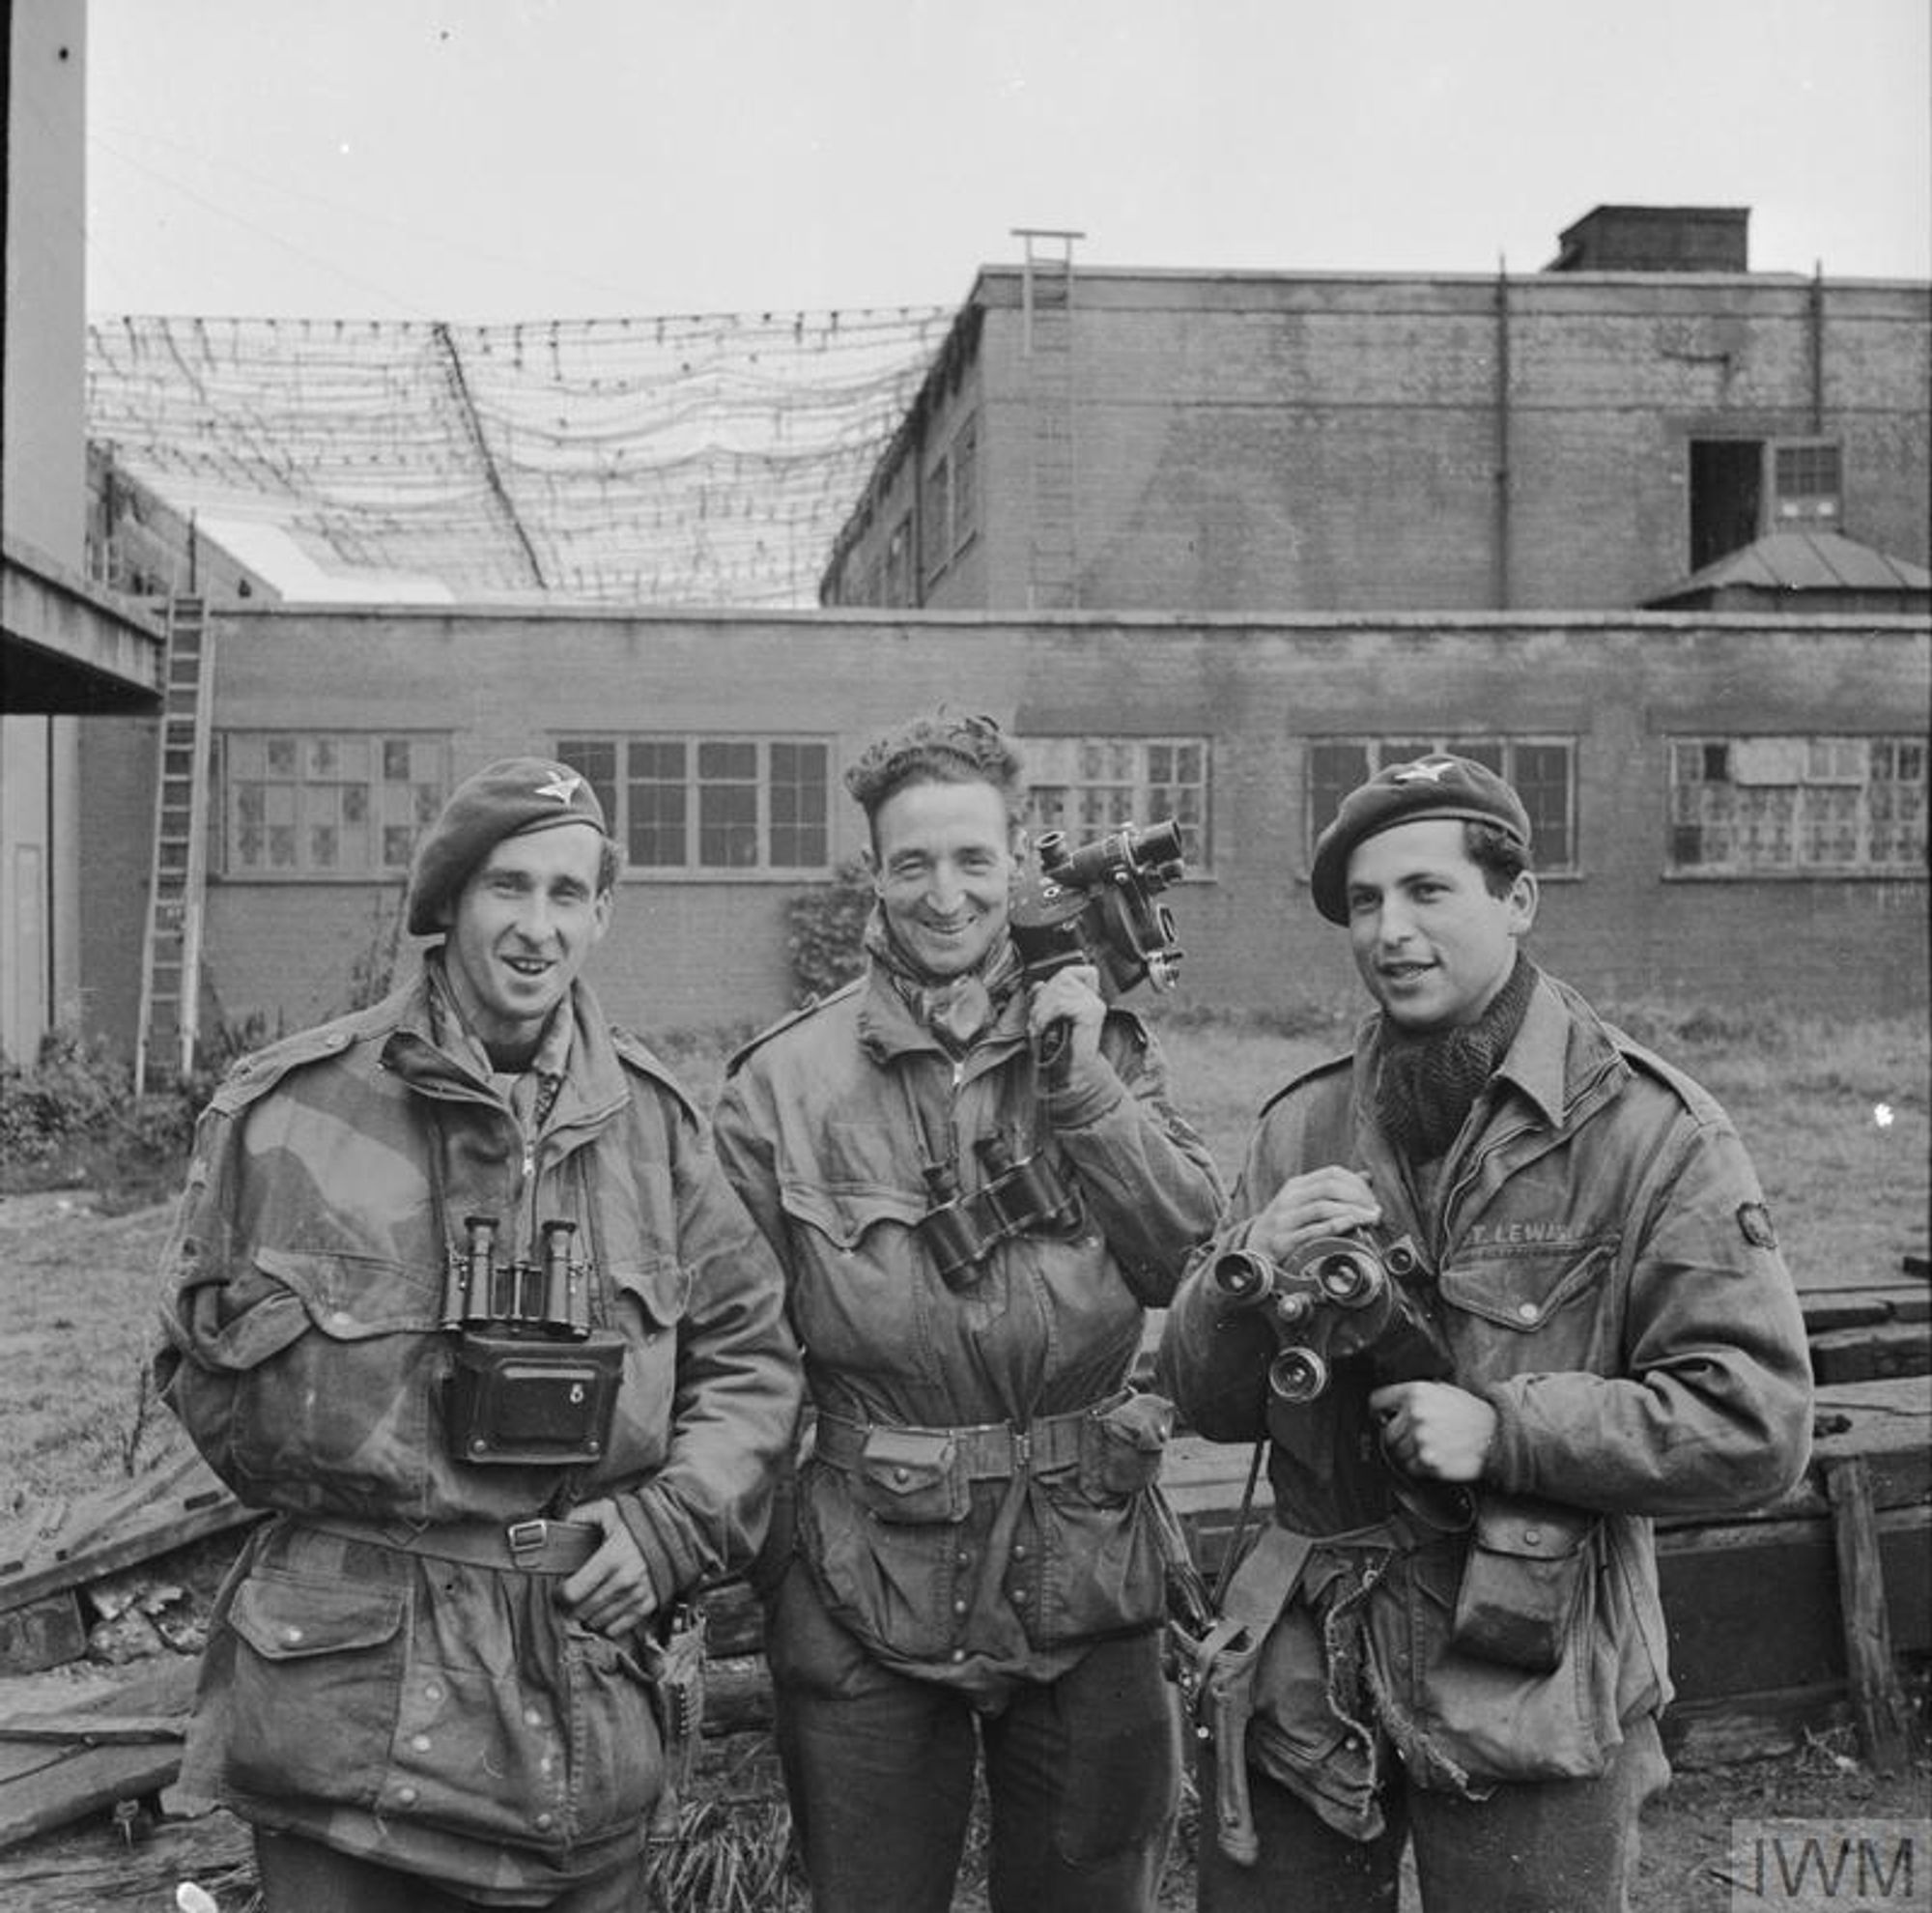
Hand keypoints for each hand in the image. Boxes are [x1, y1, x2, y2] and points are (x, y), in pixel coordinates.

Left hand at [561, 1498, 660, 1636]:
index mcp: (611, 1557)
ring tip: (589, 1603)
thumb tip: (558, 1526)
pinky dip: (607, 1624)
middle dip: (571, 1607)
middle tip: (571, 1599)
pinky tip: (605, 1610)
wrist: (678, 1529)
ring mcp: (637, 1595)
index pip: (572, 1592)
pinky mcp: (649, 1605)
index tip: (559, 1591)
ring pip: (598, 1622)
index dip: (559, 1595)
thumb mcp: (609, 1510)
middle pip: (582, 1610)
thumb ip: (581, 1516)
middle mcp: (624, 1580)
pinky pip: (618, 1629)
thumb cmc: (640, 1520)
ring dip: (588, 1616)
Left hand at [1027, 964, 1106, 1074]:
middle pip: (1063, 976)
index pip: (1072, 972)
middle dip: (1043, 997)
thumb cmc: (1059, 1049)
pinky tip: (1044, 1027)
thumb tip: (1038, 984)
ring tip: (1039, 1025)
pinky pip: (1062, 1003)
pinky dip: (1046, 1015)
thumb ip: (1045, 999)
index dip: (1054, 980)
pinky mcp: (1092, 1013)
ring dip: (1042, 1008)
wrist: (1071, 1073)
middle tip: (1037, 1018)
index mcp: (1086, 997)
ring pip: (1060, 988)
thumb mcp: (1047, 1018)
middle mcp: (1093, 998)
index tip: (1043, 1000)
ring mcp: (1094, 1005)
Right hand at [1248, 1166, 1380, 1265]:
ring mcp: (1284, 1220)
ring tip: (1371, 1220)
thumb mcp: (1305, 1203)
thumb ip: (1334, 1191)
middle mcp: (1288, 1199)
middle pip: (1329, 1188)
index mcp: (1296, 1186)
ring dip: (1353, 1212)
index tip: (1372, 1199)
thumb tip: (1367, 1176)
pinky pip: (1314, 1230)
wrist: (1254, 1250)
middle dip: (1358, 1198)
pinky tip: (1353, 1227)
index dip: (1357, 1183)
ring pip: (1322, 1208)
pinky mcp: (1283, 1241)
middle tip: (1376, 1211)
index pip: (1332, 1173)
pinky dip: (1337, 1226)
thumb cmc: (1288, 1226)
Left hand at [1369, 1380, 1496, 1482]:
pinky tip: (1436, 1458)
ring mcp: (1421, 1440)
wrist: (1498, 1437)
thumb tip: (1391, 1406)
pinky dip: (1419, 1468)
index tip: (1382, 1419)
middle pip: (1387, 1433)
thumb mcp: (1443, 1391)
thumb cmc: (1471, 1414)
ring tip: (1430, 1448)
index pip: (1377, 1402)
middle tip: (1418, 1438)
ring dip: (1409, 1454)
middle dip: (1399, 1437)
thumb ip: (1415, 1395)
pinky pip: (1410, 1468)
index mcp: (1416, 1392)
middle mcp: (1415, 1414)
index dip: (1379, 1412)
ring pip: (1397, 1453)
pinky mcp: (1428, 1462)